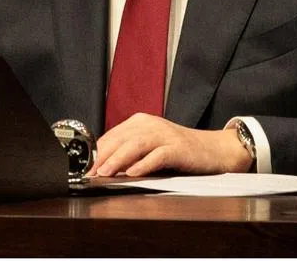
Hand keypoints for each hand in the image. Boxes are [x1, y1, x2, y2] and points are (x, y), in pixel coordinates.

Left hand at [87, 113, 252, 176]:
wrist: (214, 150)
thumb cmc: (181, 151)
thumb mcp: (150, 147)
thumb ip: (129, 152)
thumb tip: (101, 167)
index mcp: (141, 122)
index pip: (111, 136)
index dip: (94, 152)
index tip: (81, 168)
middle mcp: (151, 124)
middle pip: (120, 138)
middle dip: (100, 156)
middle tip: (87, 173)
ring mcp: (165, 134)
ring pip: (135, 144)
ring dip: (117, 159)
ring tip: (104, 172)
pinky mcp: (178, 147)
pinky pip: (158, 155)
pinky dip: (143, 164)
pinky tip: (133, 174)